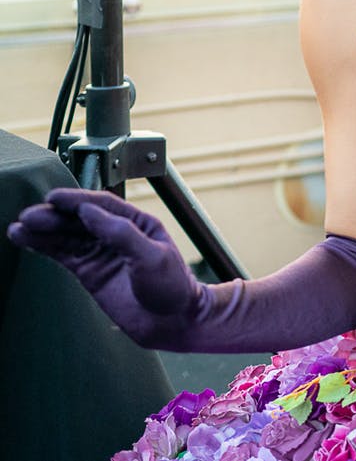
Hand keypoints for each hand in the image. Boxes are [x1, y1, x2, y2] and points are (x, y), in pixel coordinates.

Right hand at [7, 187, 202, 346]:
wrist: (172, 322)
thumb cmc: (172, 287)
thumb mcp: (152, 257)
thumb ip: (121, 234)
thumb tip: (89, 212)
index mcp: (138, 222)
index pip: (103, 205)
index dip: (77, 200)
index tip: (53, 198)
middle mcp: (116, 233)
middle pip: (79, 219)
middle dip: (53, 217)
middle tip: (29, 216)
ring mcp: (101, 252)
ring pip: (67, 236)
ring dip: (43, 231)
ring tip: (19, 228)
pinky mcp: (89, 271)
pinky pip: (63, 254)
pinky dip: (44, 247)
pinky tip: (26, 241)